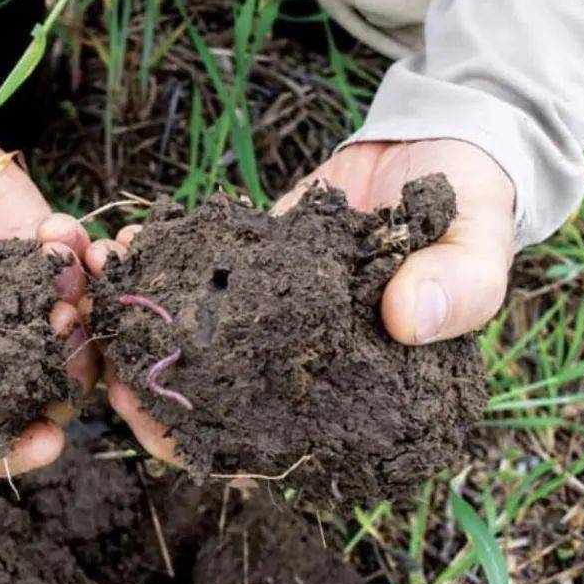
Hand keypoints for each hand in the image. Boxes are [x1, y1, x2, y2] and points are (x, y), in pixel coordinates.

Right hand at [0, 75, 96, 475]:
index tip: (42, 445)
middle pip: (22, 389)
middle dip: (55, 381)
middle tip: (62, 349)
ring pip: (57, 335)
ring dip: (78, 326)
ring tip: (71, 302)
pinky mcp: (25, 240)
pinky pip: (67, 264)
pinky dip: (80, 257)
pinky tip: (71, 241)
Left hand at [84, 138, 514, 465]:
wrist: (444, 135)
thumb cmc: (475, 196)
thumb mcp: (482, 238)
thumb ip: (461, 283)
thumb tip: (406, 321)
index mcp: (365, 382)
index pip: (286, 440)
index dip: (224, 448)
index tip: (162, 433)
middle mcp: (310, 357)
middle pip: (225, 399)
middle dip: (160, 392)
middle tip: (107, 372)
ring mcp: (277, 310)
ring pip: (201, 339)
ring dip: (147, 330)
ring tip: (100, 309)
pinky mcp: (256, 262)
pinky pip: (203, 270)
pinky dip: (164, 264)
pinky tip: (124, 252)